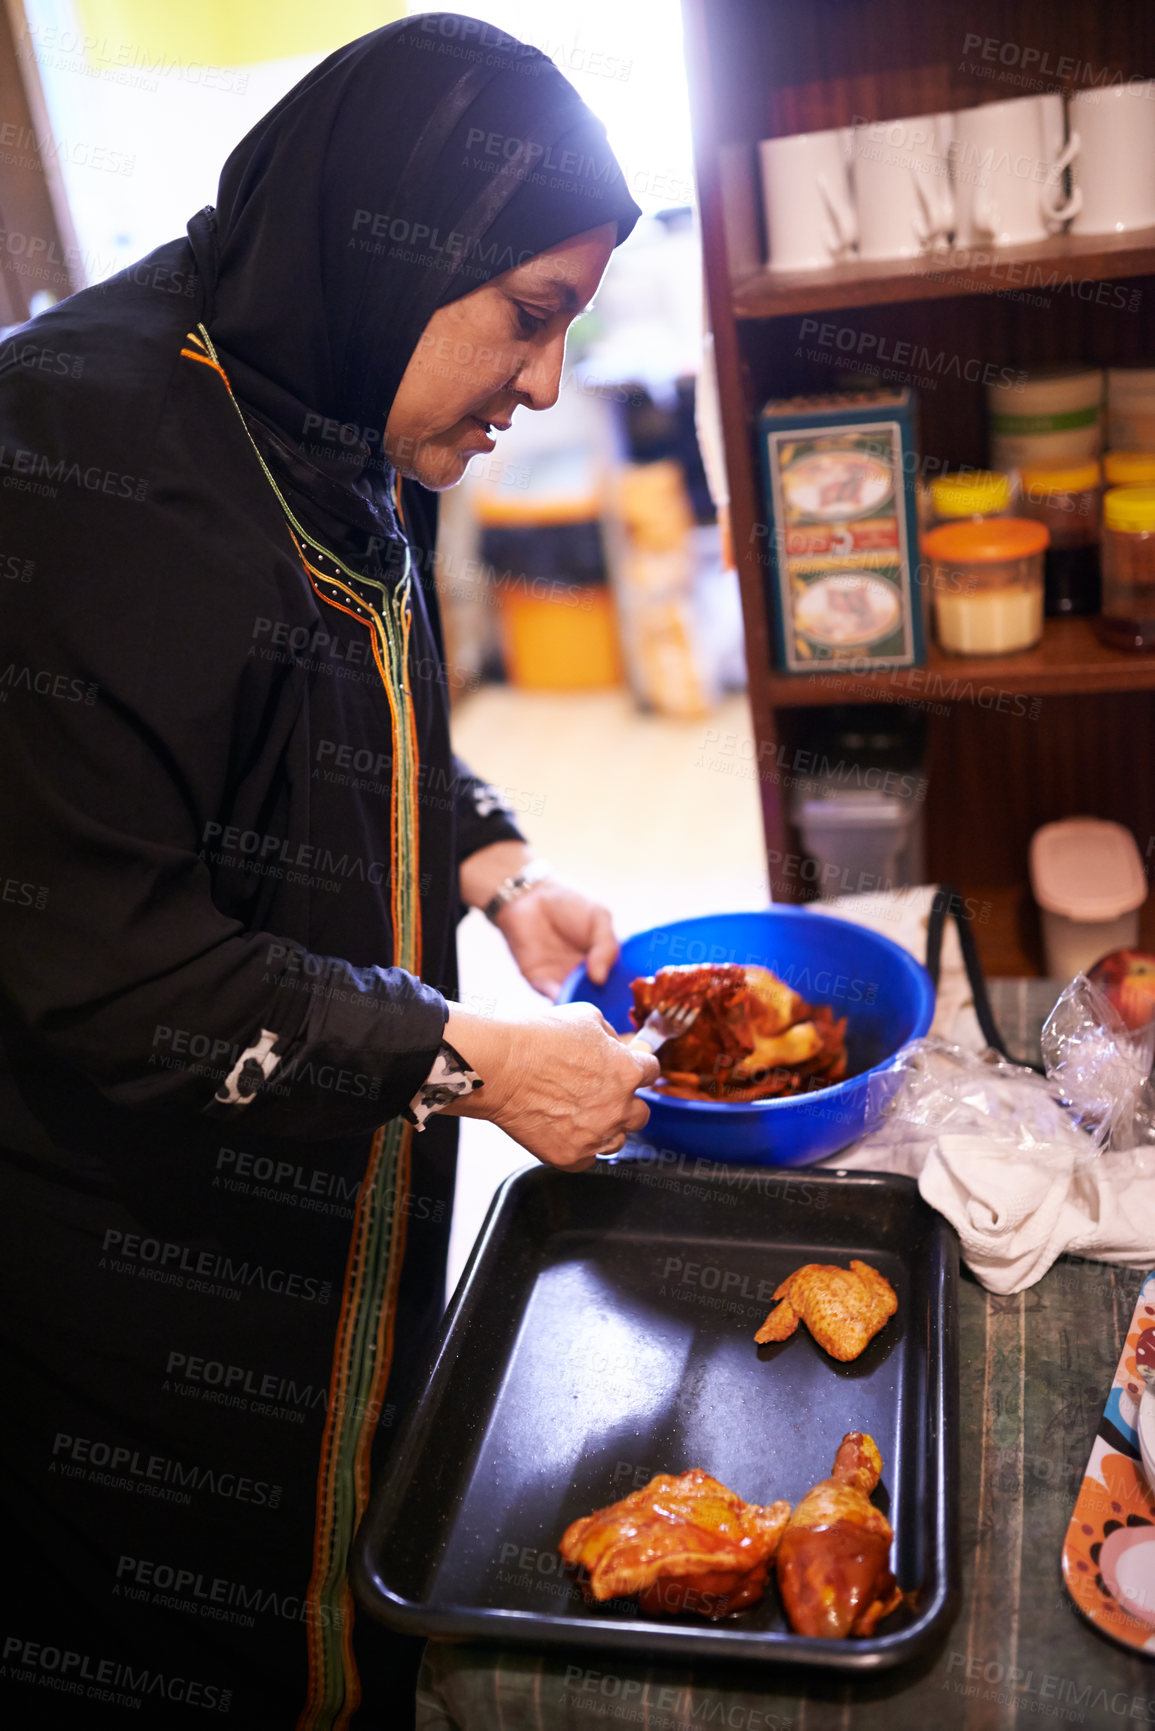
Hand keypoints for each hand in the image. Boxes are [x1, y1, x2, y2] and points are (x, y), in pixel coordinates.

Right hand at [441, 1002, 659, 1170]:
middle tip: (601, 1094)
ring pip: (617, 1140)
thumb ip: (609, 1035)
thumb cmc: (538, 1038)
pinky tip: (563, 1129)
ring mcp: (595, 1136)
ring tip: (580, 1114)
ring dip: (606, 1128)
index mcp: (628, 1072)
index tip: (625, 1068)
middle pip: (641, 1113)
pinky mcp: (571, 1157)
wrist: (500, 1067)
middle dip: (626, 1102)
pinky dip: (579, 1146)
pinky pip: (588, 1158)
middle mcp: (619, 1108)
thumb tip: (615, 1046)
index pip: (652, 1072)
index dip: (638, 1067)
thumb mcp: (585, 1017)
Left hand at [458, 839, 617, 999]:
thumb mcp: (598, 918)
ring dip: (582, 1005)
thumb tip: (600, 979)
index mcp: (603, 961)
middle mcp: (585, 976)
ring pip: (577, 1002)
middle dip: (605, 1006)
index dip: (625, 993)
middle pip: (599, 999)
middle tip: (611, 1010)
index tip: (633, 1001)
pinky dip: (561, 1001)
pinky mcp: (540, 982)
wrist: (530, 895)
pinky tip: (568, 997)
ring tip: (589, 1005)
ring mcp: (563, 981)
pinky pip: (553, 998)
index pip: (618, 984)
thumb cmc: (569, 903)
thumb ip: (607, 947)